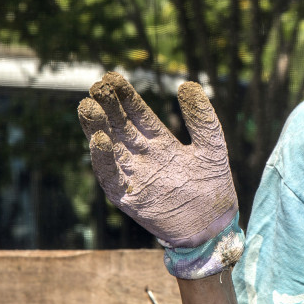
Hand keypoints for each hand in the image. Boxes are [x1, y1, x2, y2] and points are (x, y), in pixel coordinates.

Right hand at [78, 72, 237, 247]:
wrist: (215, 226)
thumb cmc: (214, 187)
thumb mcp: (212, 145)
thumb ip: (202, 117)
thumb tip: (186, 83)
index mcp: (160, 143)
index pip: (138, 114)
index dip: (125, 97)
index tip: (111, 77)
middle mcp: (143, 157)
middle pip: (119, 127)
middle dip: (107, 108)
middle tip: (95, 86)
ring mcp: (134, 177)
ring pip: (110, 149)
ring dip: (97, 129)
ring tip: (88, 107)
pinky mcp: (129, 199)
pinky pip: (111, 178)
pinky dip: (103, 160)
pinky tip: (99, 140)